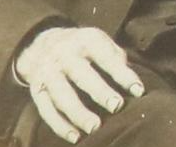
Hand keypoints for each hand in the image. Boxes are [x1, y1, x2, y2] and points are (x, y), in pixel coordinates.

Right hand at [15, 26, 143, 142]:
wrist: (40, 44)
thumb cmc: (81, 46)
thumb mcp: (98, 39)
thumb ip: (115, 56)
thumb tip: (129, 79)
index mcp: (85, 41)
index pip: (107, 57)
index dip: (123, 74)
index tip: (138, 91)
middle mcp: (64, 56)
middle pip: (82, 75)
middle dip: (100, 92)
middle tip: (116, 106)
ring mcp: (48, 74)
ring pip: (62, 96)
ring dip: (78, 113)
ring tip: (95, 128)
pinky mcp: (36, 91)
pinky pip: (47, 111)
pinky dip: (60, 125)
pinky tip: (75, 137)